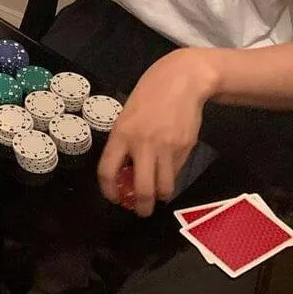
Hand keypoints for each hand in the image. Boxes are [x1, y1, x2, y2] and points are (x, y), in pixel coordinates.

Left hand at [97, 48, 218, 216]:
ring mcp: (166, 148)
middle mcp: (142, 144)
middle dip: (141, 207)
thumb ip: (124, 141)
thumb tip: (124, 170)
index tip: (113, 197)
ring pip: (164, 187)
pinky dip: (171, 179)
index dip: (108, 190)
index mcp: (121, 134)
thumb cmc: (148, 96)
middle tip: (141, 211)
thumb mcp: (127, 116)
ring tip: (157, 195)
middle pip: (142, 188)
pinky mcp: (185, 149)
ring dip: (160, 196)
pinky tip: (167, 174)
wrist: (181, 82)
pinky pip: (176, 173)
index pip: (108, 170)